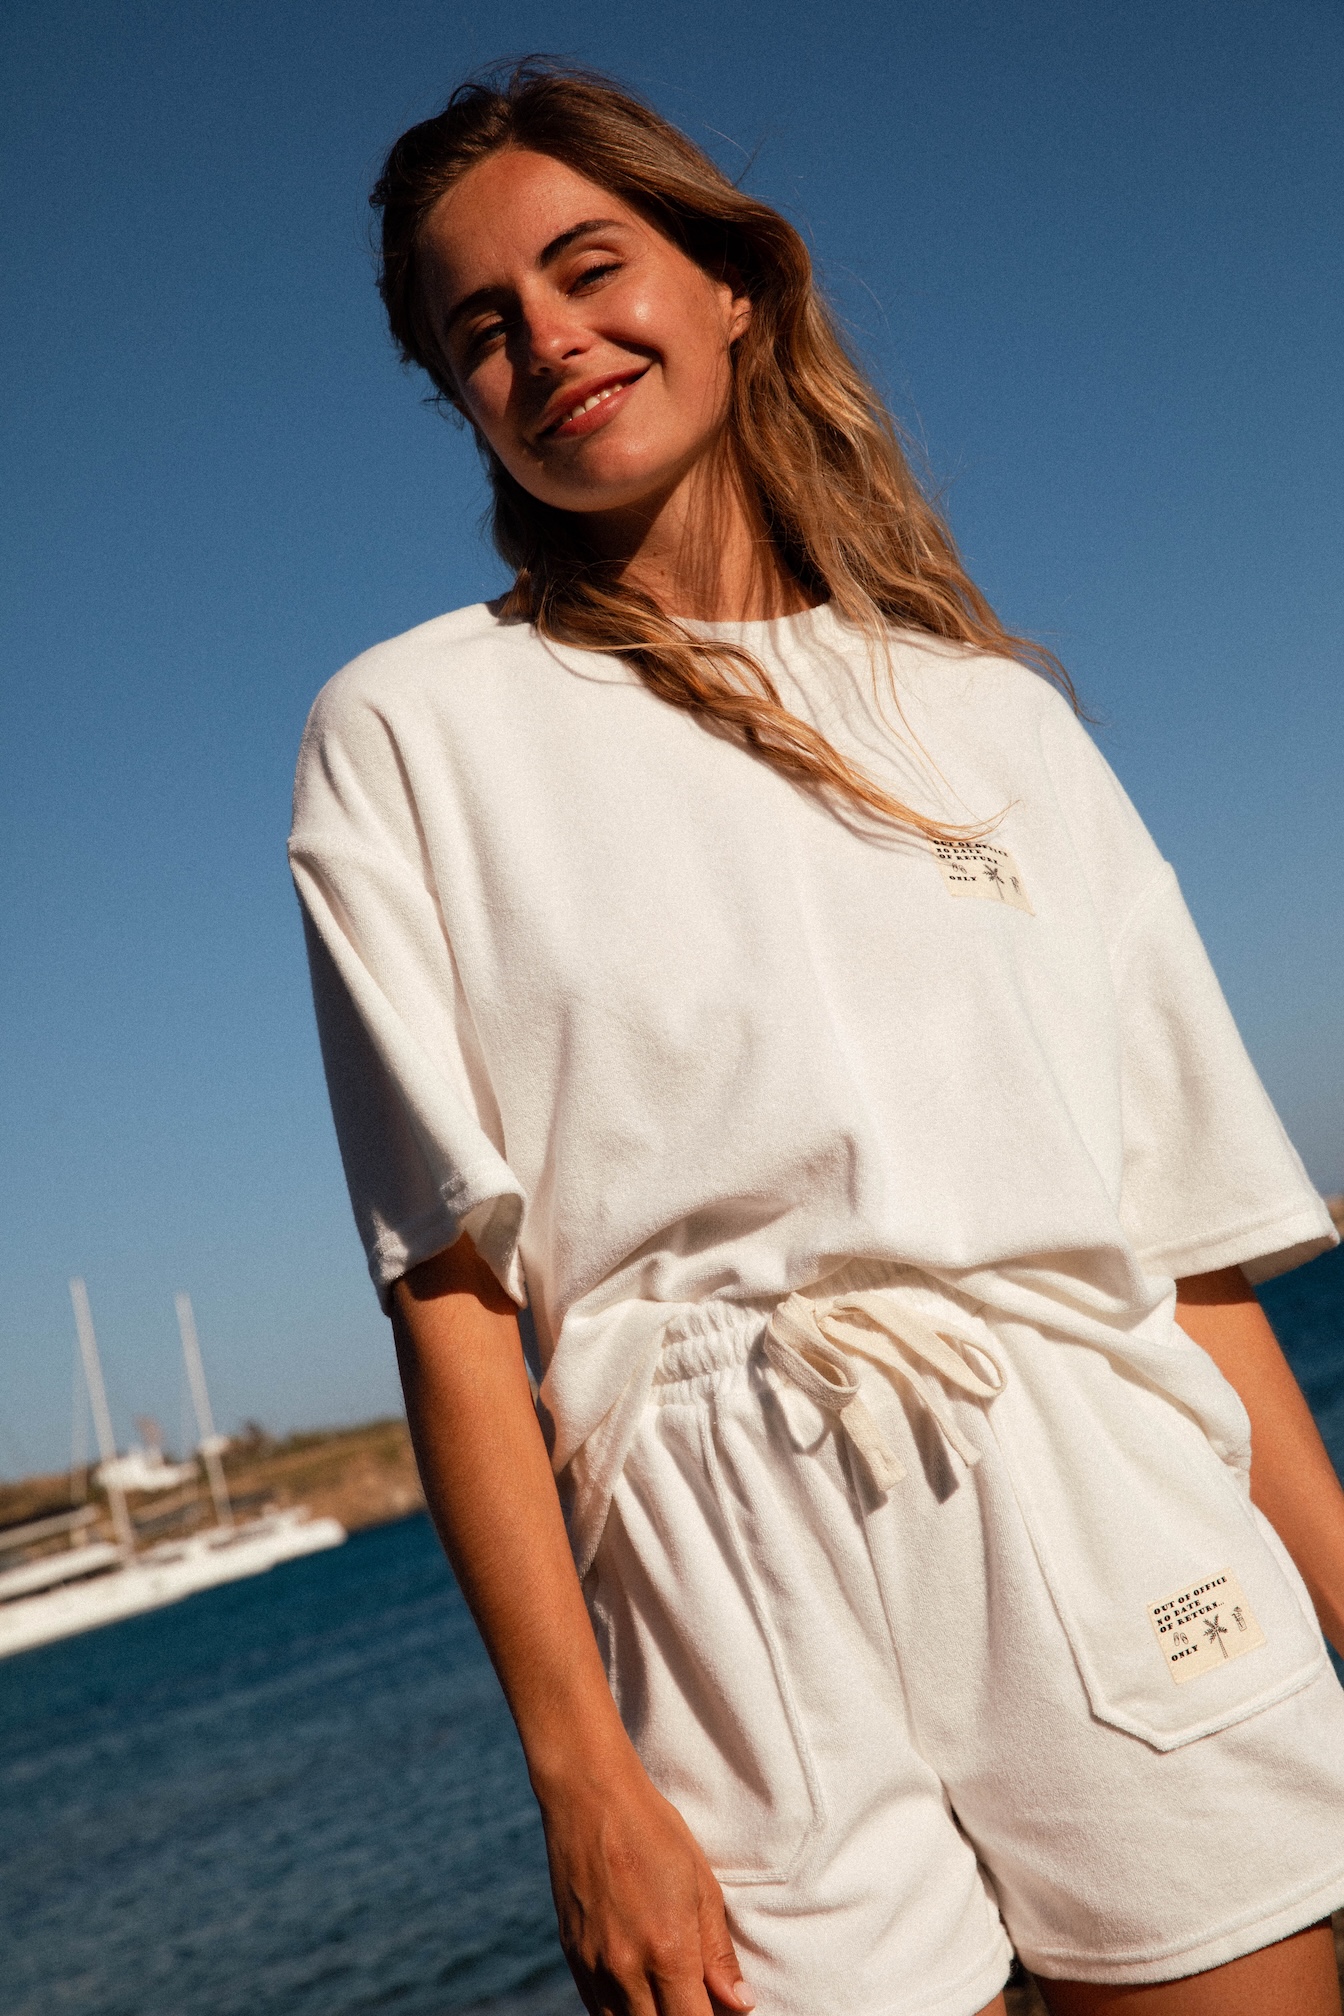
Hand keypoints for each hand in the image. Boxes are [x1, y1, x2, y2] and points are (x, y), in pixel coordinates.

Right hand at [537, 1751, 755, 2015]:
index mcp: (668, 1952)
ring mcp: (594, 1966)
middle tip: (697, 2001)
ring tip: (669, 1997)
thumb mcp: (701, 1885)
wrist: (589, 1796)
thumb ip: (718, 1952)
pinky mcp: (572, 1957)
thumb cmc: (653, 1832)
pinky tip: (639, 1995)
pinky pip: (596, 2010)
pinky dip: (620, 2013)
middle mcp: (626, 1969)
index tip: (722, 2013)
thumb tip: (741, 2004)